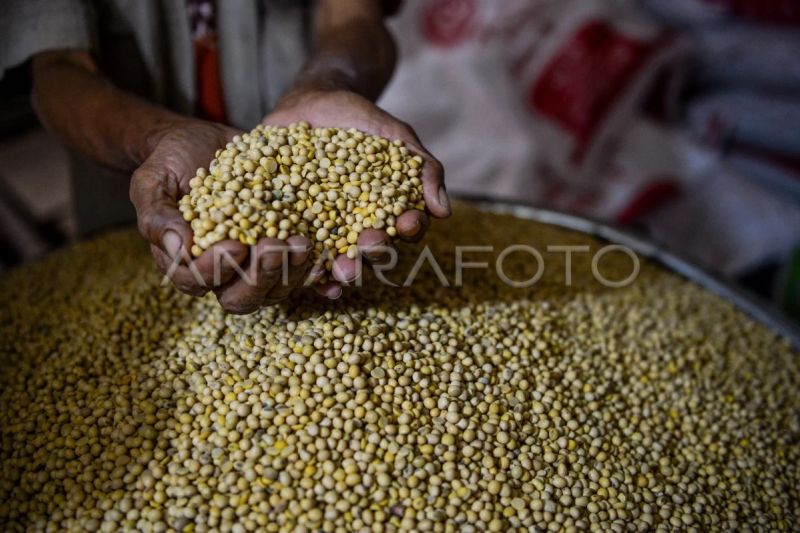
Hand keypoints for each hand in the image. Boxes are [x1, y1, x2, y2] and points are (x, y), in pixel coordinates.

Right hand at [130, 119, 314, 313]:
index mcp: (186, 262)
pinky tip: (334, 266)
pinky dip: (320, 276)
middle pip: (242, 296)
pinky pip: (304, 274)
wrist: (205, 142)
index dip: (216, 269)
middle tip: (274, 247)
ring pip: (276, 289)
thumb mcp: (153, 179)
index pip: (197, 280)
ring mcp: (258, 265)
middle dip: (260, 276)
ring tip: (303, 244)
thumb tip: (176, 247)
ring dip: (291, 272)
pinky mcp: (285, 252)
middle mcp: (224, 272)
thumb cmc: (172, 161)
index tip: (233, 245)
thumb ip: (156, 213)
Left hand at [263, 89, 450, 297]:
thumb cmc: (360, 119)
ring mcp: (326, 228)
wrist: (312, 102)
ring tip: (341, 271)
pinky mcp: (294, 225)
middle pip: (373, 249)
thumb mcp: (395, 135)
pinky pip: (300, 252)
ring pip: (338, 258)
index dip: (410, 227)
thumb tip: (444, 211)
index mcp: (389, 210)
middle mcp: (360, 226)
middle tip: (371, 245)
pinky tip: (304, 272)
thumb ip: (423, 168)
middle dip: (375, 251)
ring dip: (344, 270)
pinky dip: (303, 267)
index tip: (409, 222)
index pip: (406, 227)